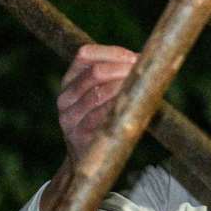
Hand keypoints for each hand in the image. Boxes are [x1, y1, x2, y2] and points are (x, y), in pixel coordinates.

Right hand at [56, 44, 137, 159]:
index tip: (135, 58)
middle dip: (123, 69)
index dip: (113, 53)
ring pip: (98, 93)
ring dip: (123, 88)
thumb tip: (146, 58)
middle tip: (142, 73)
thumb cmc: (102, 120)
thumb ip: (115, 76)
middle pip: (94, 72)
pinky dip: (117, 108)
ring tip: (141, 88)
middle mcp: (65, 97)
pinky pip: (100, 116)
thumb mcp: (102, 95)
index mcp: (69, 80)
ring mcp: (69, 117)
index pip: (85, 54)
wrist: (88, 158)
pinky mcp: (77, 135)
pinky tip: (131, 106)